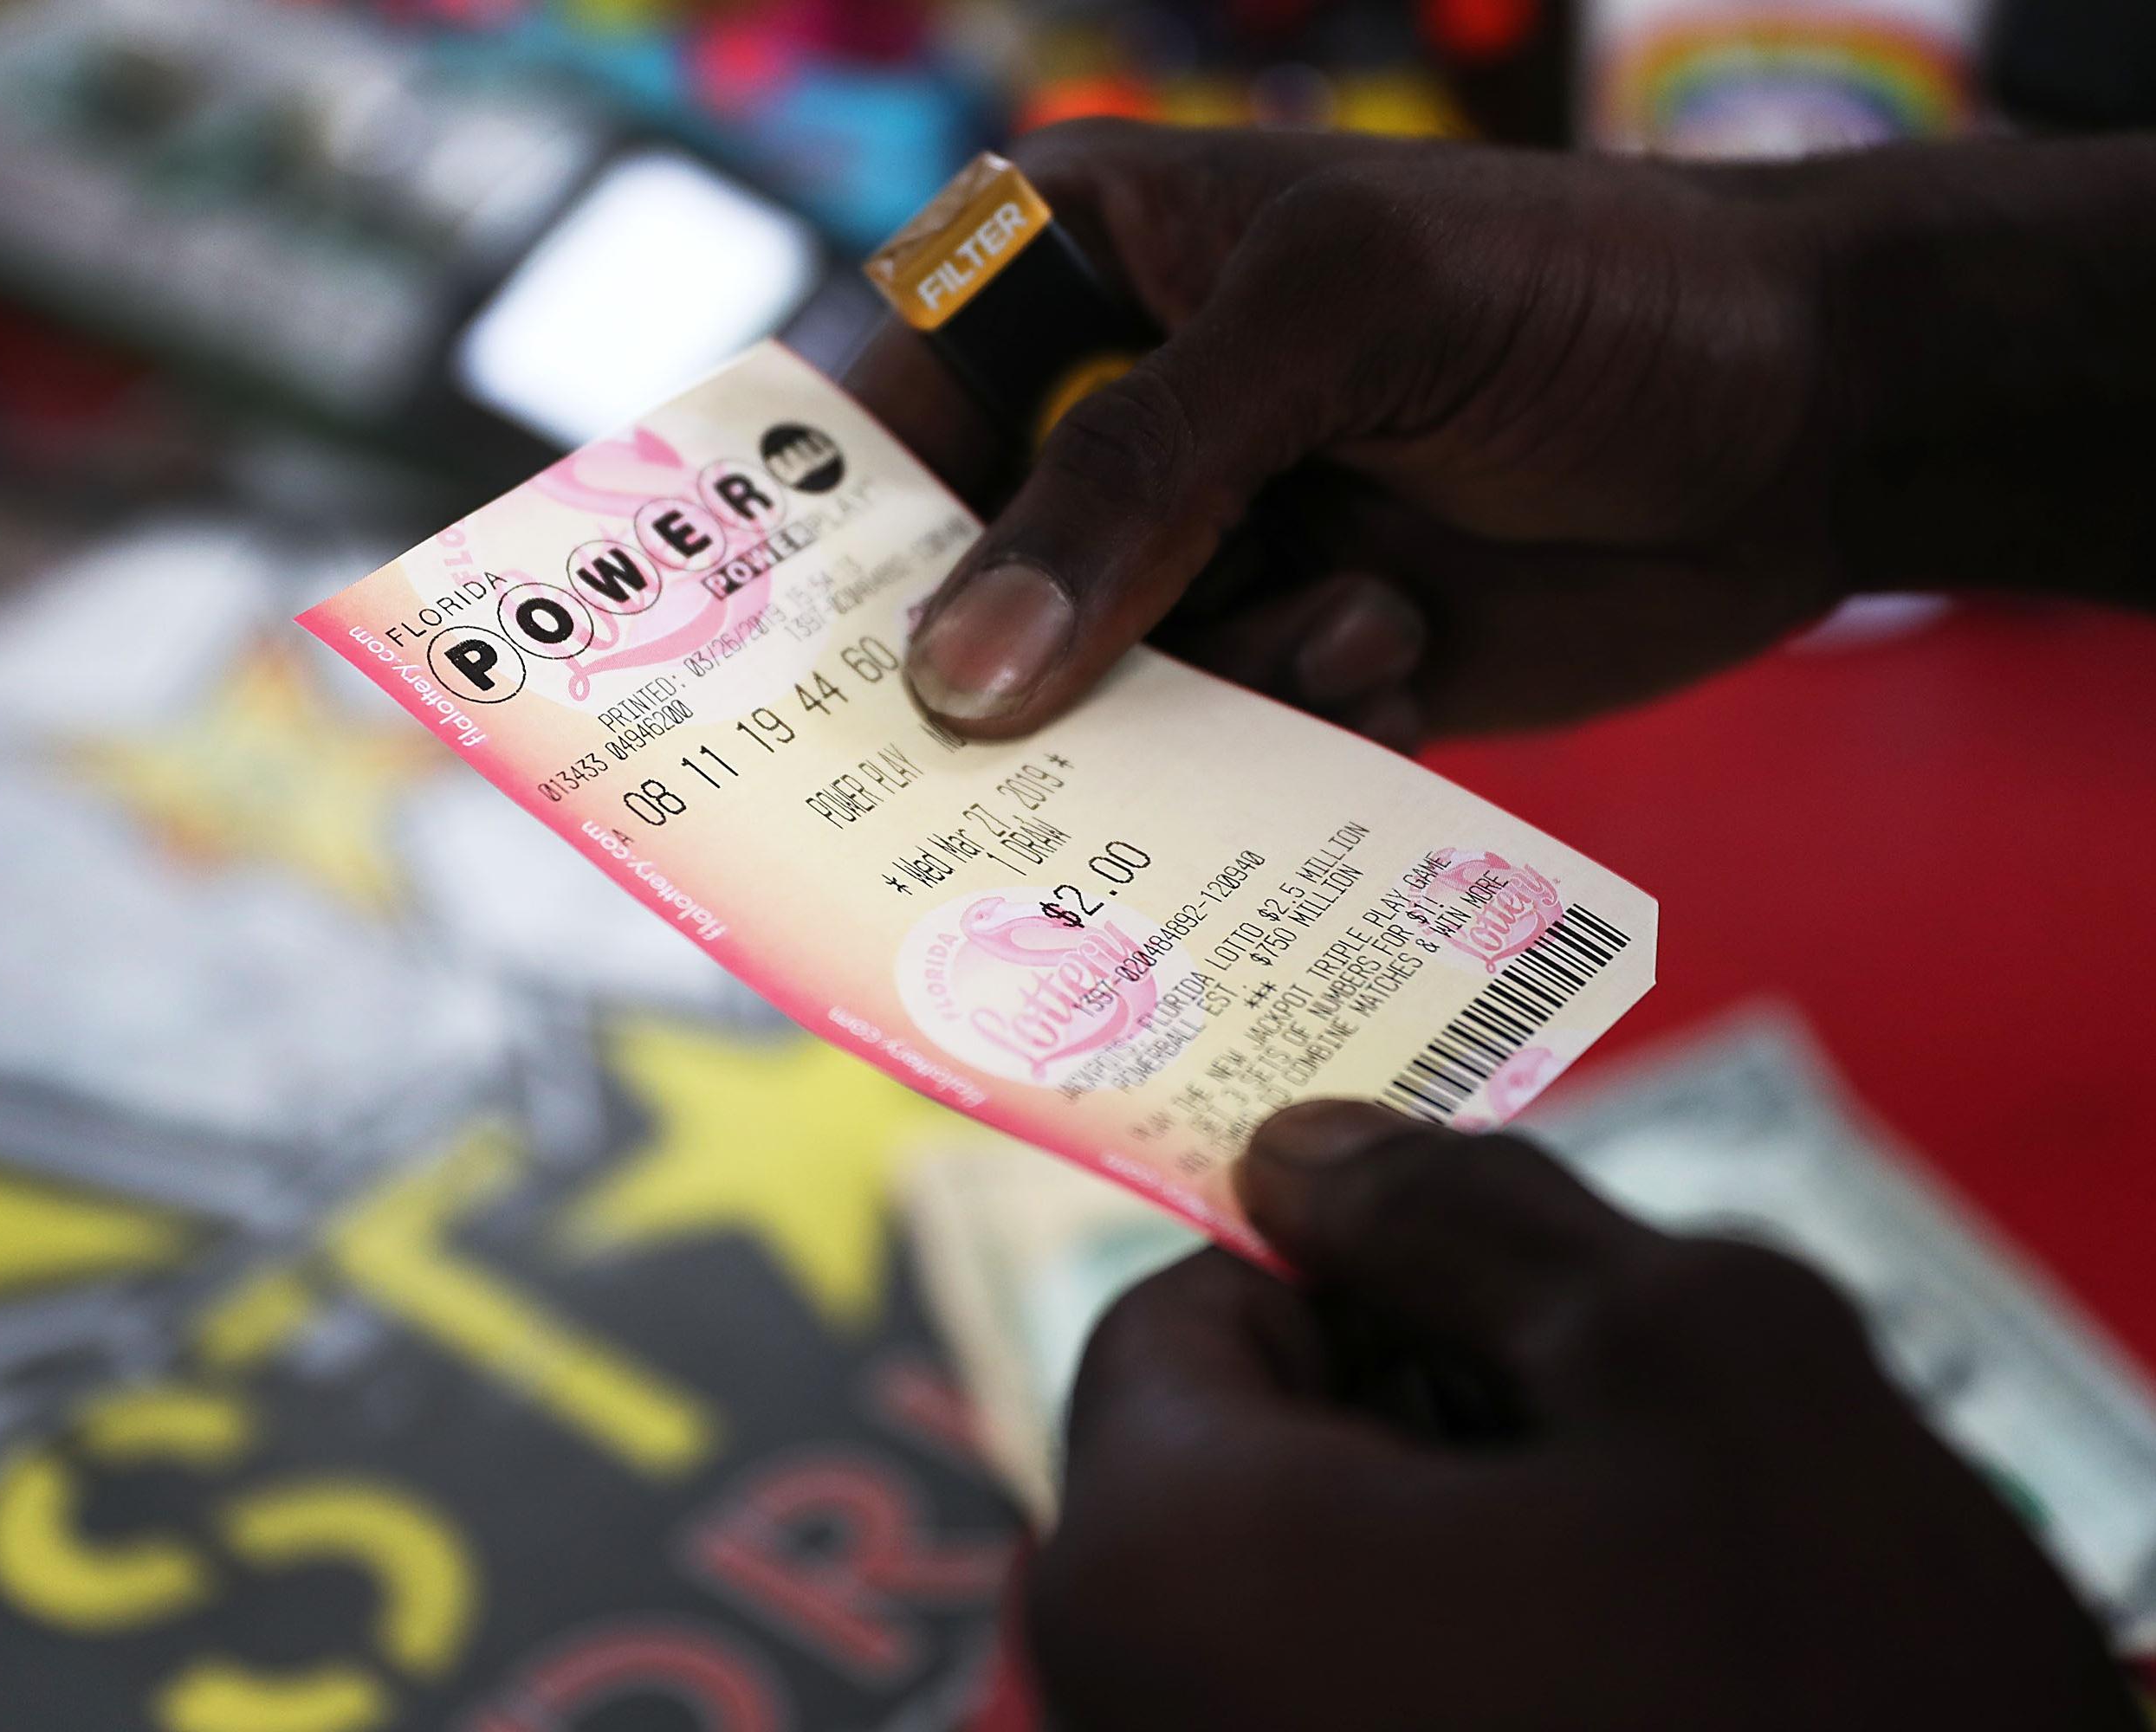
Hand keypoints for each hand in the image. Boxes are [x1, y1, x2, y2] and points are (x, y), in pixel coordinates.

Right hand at [848, 120, 1847, 746]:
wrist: (1807, 419)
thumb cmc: (1577, 292)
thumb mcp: (1343, 319)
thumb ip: (1139, 477)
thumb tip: (955, 678)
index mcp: (1079, 268)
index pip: (875, 402)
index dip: (811, 534)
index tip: (776, 666)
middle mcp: (1114, 422)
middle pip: (954, 582)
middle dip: (997, 669)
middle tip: (1010, 744)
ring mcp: (1200, 554)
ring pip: (1085, 695)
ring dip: (1212, 687)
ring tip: (1358, 617)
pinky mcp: (1290, 664)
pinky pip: (1213, 753)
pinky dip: (1298, 728)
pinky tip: (1406, 652)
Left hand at [1029, 1101, 2138, 1731]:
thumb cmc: (1840, 1721)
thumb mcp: (1701, 1367)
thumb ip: (1469, 1215)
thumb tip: (1298, 1149)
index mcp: (1160, 1556)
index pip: (1182, 1316)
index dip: (1358, 1278)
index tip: (1533, 1323)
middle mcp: (1123, 1714)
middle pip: (1240, 1466)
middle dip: (1432, 1427)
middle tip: (1641, 1482)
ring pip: (1312, 1601)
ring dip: (1478, 1565)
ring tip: (1675, 1622)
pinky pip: (1346, 1711)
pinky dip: (1477, 1682)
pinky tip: (1648, 1709)